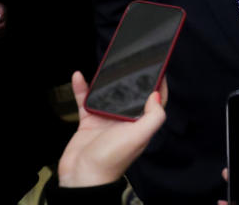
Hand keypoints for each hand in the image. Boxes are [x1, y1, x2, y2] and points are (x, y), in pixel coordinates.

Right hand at [57, 71, 166, 187]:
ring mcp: (106, 120)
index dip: (158, 85)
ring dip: (104, 81)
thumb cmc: (110, 161)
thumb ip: (152, 117)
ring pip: (107, 94)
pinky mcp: (89, 121)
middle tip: (129, 61)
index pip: (154, 102)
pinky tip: (79, 77)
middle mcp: (124, 121)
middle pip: (129, 95)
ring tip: (105, 65)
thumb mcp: (138, 137)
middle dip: (129, 79)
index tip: (159, 68)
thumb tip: (157, 95)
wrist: (82, 177)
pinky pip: (85, 100)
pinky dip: (82, 88)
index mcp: (139, 125)